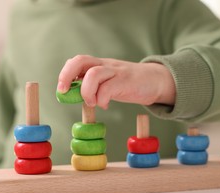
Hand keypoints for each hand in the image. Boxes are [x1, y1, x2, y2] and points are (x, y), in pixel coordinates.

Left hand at [57, 55, 175, 108]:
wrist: (156, 81)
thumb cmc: (130, 85)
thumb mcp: (109, 84)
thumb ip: (94, 87)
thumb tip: (75, 97)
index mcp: (99, 65)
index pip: (77, 61)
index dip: (65, 73)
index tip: (62, 89)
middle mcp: (106, 65)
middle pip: (81, 61)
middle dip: (67, 76)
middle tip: (65, 92)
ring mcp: (116, 71)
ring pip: (94, 73)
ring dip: (87, 91)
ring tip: (92, 103)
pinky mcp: (126, 80)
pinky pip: (109, 87)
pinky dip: (102, 99)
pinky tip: (105, 105)